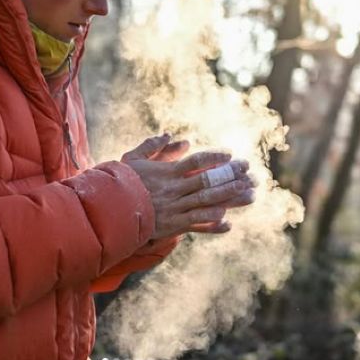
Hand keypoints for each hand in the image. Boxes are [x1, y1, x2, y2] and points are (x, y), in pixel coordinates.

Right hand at [121, 133, 254, 239]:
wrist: (109, 209)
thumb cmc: (121, 182)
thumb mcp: (133, 159)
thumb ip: (153, 146)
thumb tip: (171, 135)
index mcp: (168, 172)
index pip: (197, 162)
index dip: (215, 158)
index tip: (231, 156)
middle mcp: (175, 189)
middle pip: (208, 181)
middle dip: (231, 176)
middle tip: (251, 173)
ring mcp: (175, 208)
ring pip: (208, 202)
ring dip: (230, 198)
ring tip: (250, 194)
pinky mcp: (172, 225)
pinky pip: (196, 224)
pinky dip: (212, 224)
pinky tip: (228, 222)